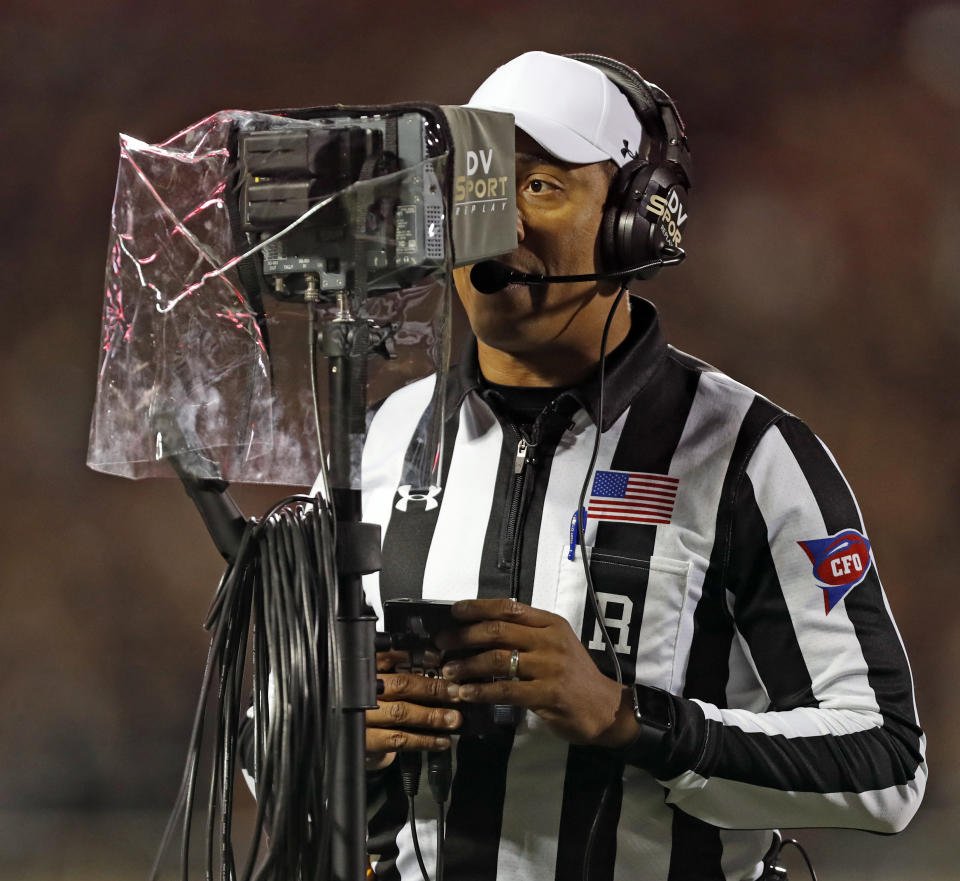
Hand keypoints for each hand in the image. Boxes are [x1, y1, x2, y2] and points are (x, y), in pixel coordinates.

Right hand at [365, 651, 462, 770]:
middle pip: (399, 685)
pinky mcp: (365, 741)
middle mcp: (360, 691)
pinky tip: (440, 740)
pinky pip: (398, 739)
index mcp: (365, 671)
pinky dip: (424, 740)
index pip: (388, 656)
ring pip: (401, 713)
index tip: (436, 658)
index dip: (412, 656)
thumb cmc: (372, 707)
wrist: (346, 741)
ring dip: (431, 716)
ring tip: (453, 718)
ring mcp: (361, 717)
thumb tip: (437, 665)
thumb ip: (400, 673)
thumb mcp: (380, 685)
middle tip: (455, 692)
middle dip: (432, 689)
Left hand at [436, 598, 638, 747]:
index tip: (453, 612)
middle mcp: (550, 640)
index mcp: (550, 623)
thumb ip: (525, 634)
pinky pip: (506, 690)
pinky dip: (481, 691)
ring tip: (448, 672)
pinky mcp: (548, 694)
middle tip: (441, 644)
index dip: (477, 607)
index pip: (509, 607)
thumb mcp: (554, 644)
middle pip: (498, 630)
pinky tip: (465, 694)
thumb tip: (480, 628)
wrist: (605, 708)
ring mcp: (550, 667)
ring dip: (467, 666)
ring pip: (497, 660)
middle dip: (463, 636)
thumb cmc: (573, 675)